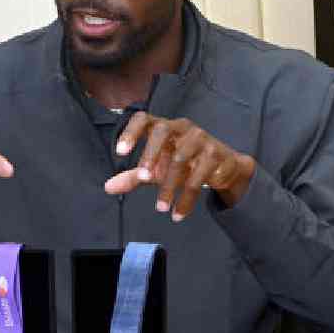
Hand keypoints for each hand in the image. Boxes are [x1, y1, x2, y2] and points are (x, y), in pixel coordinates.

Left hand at [104, 112, 254, 220]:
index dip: (131, 132)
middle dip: (150, 154)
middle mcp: (182, 128)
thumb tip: (108, 187)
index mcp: (164, 128)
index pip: (144, 119)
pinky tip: (178, 213)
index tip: (120, 152)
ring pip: (180, 160)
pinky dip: (186, 199)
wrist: (225, 167)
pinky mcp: (215, 155)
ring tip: (160, 207)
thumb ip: (133, 176)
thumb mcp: (158, 169)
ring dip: (168, 187)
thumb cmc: (184, 163)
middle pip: (163, 130)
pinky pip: (198, 178)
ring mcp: (201, 139)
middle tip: (143, 178)